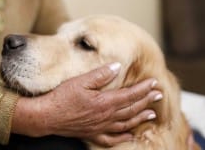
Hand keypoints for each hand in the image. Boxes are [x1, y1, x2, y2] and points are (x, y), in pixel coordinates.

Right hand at [12, 62, 162, 146]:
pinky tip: (131, 135)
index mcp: (104, 102)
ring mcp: (100, 127)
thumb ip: (100, 75)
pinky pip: (112, 138)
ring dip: (140, 118)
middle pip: (131, 109)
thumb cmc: (61, 97)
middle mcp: (106, 116)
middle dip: (147, 101)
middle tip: (159, 95)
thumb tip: (116, 67)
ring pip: (126, 123)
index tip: (154, 83)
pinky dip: (123, 137)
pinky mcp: (92, 134)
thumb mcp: (80, 81)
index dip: (143, 89)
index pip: (130, 95)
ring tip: (152, 113)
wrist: (46, 116)